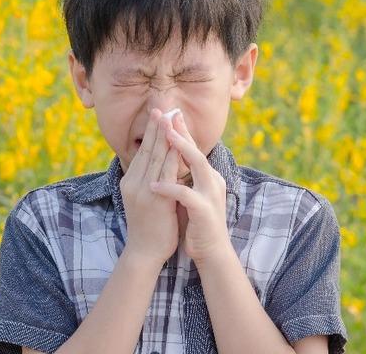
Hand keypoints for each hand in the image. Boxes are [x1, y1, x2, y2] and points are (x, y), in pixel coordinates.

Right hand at [120, 108, 181, 264]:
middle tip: (163, 105)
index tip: (159, 114)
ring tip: (170, 117)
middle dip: (157, 126)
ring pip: (155, 156)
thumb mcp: (144, 200)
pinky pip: (165, 172)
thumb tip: (159, 166)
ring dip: (164, 135)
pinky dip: (171, 156)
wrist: (144, 252)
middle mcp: (134, 182)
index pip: (143, 150)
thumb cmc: (148, 228)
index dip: (152, 131)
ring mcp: (143, 189)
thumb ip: (149, 181)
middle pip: (147, 148)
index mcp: (131, 181)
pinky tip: (177, 143)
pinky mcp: (154, 198)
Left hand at [149, 111, 231, 264]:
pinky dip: (169, 189)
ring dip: (181, 150)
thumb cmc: (196, 222)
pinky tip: (153, 186)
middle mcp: (212, 181)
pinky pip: (185, 195)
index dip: (181, 132)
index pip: (192, 150)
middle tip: (168, 114)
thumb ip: (182, 177)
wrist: (210, 251)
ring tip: (165, 136)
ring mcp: (210, 195)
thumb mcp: (188, 194)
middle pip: (197, 151)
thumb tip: (166, 159)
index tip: (167, 115)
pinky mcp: (204, 211)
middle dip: (182, 132)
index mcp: (207, 177)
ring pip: (198, 165)